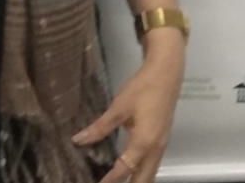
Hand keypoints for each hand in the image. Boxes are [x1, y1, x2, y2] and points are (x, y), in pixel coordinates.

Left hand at [73, 29, 185, 182]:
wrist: (166, 73)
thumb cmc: (142, 88)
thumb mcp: (119, 107)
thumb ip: (100, 127)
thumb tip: (78, 140)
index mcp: (143, 143)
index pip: (124, 169)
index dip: (109, 180)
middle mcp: (155, 149)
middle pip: (143, 179)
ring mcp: (162, 144)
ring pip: (150, 173)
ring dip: (136, 180)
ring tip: (118, 182)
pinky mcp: (163, 138)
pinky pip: (153, 163)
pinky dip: (142, 171)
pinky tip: (131, 168)